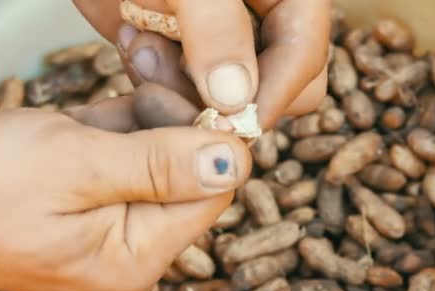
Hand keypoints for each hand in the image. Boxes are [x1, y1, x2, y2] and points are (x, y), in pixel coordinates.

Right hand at [0, 101, 250, 290]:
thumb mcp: (74, 166)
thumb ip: (157, 164)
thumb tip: (234, 161)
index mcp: (138, 253)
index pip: (214, 190)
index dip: (207, 134)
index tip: (175, 89)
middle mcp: (137, 246)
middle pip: (193, 168)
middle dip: (169, 114)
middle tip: (134, 79)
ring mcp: (120, 220)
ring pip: (164, 152)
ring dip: (142, 112)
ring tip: (101, 101)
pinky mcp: (103, 197)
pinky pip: (133, 152)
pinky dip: (121, 122)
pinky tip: (94, 116)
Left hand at [73, 0, 330, 129]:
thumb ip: (216, 30)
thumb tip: (234, 100)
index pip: (303, 56)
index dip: (272, 95)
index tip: (232, 126)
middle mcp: (263, 19)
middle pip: (276, 86)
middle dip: (225, 97)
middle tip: (175, 81)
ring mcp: (223, 41)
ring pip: (226, 99)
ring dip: (180, 87)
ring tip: (139, 42)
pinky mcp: (184, 53)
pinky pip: (183, 91)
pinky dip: (156, 80)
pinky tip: (132, 40)